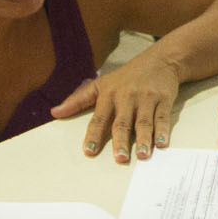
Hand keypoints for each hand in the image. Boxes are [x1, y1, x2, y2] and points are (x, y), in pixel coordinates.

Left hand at [52, 50, 182, 161]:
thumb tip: (55, 112)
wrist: (160, 60)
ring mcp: (146, 99)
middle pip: (122, 122)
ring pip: (143, 122)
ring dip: (144, 139)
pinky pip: (162, 118)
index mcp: (109, 94)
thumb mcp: (100, 84)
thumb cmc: (127, 76)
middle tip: (120, 158)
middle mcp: (127, 97)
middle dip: (121, 141)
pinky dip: (163, 130)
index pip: (99, 118)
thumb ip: (78, 99)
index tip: (89, 150)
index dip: (94, 135)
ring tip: (143, 155)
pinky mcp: (163, 100)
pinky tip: (162, 143)